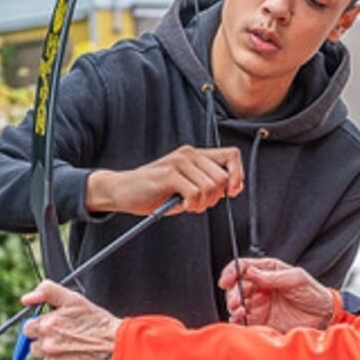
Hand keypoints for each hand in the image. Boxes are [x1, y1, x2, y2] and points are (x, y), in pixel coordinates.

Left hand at [22, 279, 120, 359]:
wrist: (117, 345)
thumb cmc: (97, 322)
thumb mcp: (74, 299)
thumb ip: (47, 292)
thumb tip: (26, 299)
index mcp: (47, 326)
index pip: (28, 329)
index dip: (40, 327)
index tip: (52, 327)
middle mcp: (48, 347)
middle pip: (35, 347)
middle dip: (47, 342)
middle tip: (66, 338)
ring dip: (56, 356)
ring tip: (75, 349)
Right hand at [86, 144, 243, 215]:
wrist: (122, 191)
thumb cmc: (155, 192)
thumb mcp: (186, 187)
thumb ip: (208, 183)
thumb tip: (234, 188)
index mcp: (196, 155)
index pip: (232, 156)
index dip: (237, 175)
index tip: (231, 193)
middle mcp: (189, 154)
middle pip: (223, 177)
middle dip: (216, 198)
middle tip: (198, 204)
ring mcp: (179, 162)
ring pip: (211, 187)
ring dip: (202, 203)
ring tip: (188, 205)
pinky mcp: (168, 174)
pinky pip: (195, 194)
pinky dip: (190, 205)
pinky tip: (179, 205)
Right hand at [220, 257, 332, 329]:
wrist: (324, 316)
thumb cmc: (314, 293)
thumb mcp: (297, 278)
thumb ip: (274, 276)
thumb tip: (252, 272)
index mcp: (268, 271)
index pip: (243, 268)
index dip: (231, 272)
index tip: (226, 280)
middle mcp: (260, 287)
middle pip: (236, 287)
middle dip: (232, 293)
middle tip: (236, 300)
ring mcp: (259, 305)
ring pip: (236, 304)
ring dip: (234, 307)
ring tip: (240, 309)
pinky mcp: (261, 321)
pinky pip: (243, 320)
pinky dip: (238, 320)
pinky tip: (242, 318)